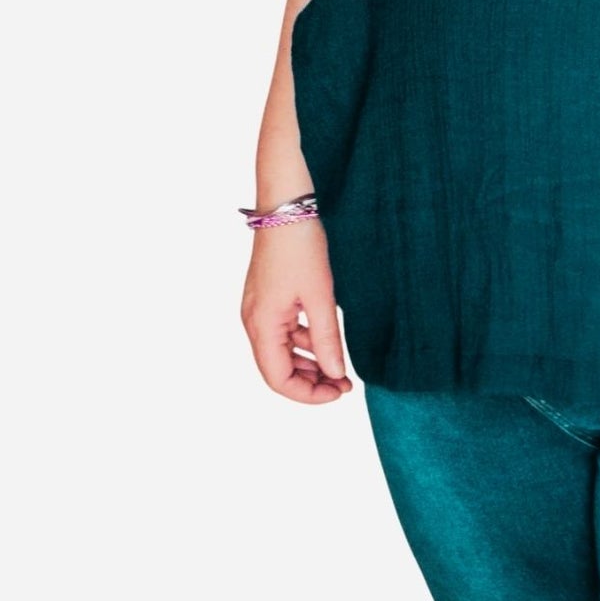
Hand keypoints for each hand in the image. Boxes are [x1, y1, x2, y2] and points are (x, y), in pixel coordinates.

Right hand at [240, 221, 353, 403]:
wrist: (286, 206)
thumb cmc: (300, 247)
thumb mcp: (320, 296)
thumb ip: (327, 339)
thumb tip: (334, 374)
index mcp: (261, 326)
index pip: (278, 379)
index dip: (308, 394)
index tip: (338, 393)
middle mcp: (255, 322)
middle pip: (278, 369)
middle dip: (310, 381)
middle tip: (343, 384)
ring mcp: (260, 310)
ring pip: (282, 351)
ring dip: (308, 363)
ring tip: (338, 367)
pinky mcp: (269, 298)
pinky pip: (284, 331)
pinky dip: (304, 342)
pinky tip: (326, 341)